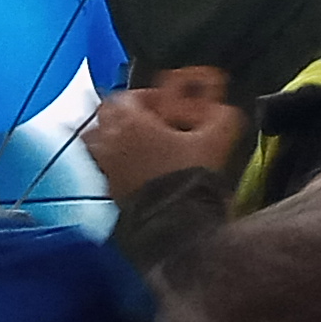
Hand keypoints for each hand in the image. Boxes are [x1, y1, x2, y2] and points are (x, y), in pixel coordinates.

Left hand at [82, 65, 242, 201]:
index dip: (147, 96)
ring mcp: (107, 169)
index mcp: (131, 122)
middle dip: (126, 113)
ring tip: (136, 143)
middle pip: (106, 115)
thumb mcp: (216, 138)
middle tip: (148, 121)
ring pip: (97, 141)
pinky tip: (137, 170)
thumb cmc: (189, 178)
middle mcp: (111, 142)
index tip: (164, 105)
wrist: (177, 225)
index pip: (127, 96)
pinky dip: (115, 163)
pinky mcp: (109, 193)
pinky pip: (103, 168)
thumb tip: (224, 109)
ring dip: (113, 137)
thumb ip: (221, 115)